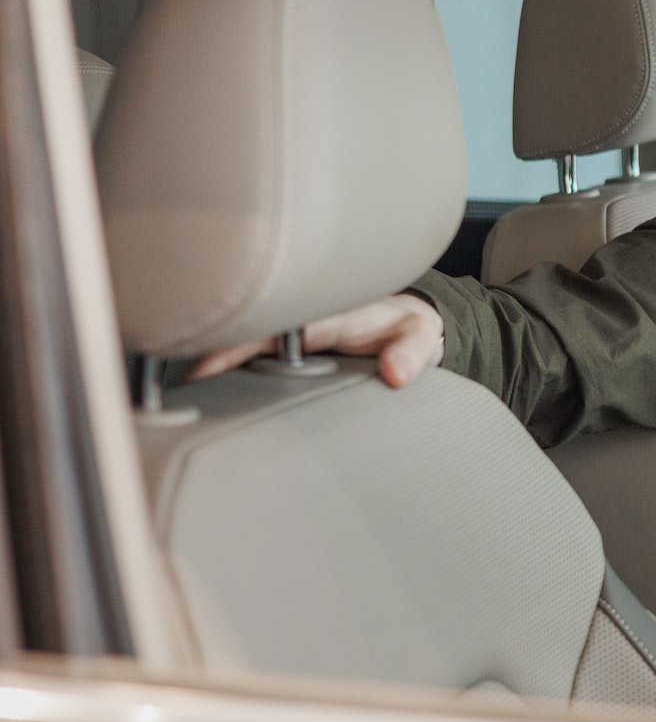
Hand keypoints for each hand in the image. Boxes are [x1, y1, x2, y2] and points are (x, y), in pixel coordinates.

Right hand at [189, 293, 444, 388]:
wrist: (408, 321)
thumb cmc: (405, 326)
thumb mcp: (416, 336)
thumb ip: (409, 353)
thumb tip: (395, 373)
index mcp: (318, 317)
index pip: (262, 330)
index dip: (228, 348)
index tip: (202, 371)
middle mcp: (294, 324)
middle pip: (235, 340)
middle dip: (200, 361)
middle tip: (173, 398)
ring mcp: (285, 337)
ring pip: (235, 352)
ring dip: (207, 373)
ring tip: (175, 405)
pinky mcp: (283, 350)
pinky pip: (246, 360)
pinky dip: (222, 376)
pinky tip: (202, 401)